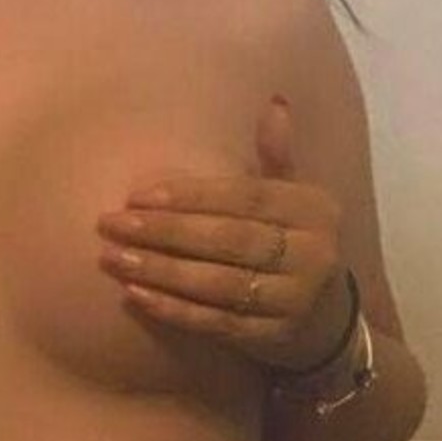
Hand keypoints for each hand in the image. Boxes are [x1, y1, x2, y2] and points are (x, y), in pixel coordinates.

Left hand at [95, 96, 353, 373]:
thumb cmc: (296, 247)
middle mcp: (312, 253)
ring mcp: (295, 299)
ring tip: (113, 259)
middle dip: (166, 232)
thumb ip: (276, 159)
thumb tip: (274, 102)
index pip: (245, 197)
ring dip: (161, 272)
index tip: (138, 195)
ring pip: (220, 283)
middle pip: (230, 239)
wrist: (329, 324)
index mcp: (313, 209)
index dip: (191, 196)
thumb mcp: (295, 201)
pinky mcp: (273, 338)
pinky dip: (175, 310)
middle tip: (111, 224)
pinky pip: (217, 322)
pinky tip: (136, 296)